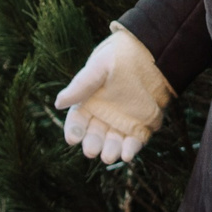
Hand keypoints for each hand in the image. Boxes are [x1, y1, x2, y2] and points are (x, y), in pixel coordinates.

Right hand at [53, 26, 171, 165]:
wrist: (152, 54)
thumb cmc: (121, 56)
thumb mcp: (99, 66)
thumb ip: (81, 85)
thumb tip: (59, 103)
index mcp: (89, 102)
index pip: (77, 121)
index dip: (74, 131)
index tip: (72, 139)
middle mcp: (103, 116)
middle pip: (94, 135)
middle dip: (92, 144)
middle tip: (91, 151)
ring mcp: (122, 123)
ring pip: (113, 142)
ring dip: (110, 151)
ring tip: (108, 157)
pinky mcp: (141, 127)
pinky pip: (134, 142)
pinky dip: (130, 150)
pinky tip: (127, 156)